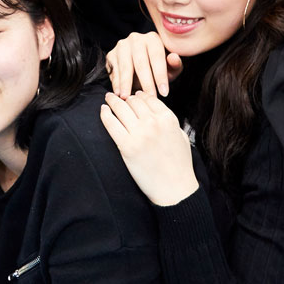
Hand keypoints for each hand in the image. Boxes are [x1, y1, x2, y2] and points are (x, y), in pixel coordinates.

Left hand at [100, 92, 197, 206]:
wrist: (174, 188)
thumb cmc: (179, 165)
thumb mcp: (180, 136)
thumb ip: (169, 121)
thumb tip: (156, 111)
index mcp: (168, 119)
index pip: (149, 99)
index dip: (139, 95)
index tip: (134, 95)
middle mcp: (153, 123)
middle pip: (133, 101)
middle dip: (125, 97)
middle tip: (118, 96)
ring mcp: (139, 134)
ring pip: (121, 108)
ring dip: (113, 101)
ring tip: (108, 98)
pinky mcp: (126, 146)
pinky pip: (111, 124)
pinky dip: (105, 114)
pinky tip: (103, 110)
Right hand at [106, 30, 180, 98]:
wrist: (140, 66)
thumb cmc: (158, 68)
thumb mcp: (170, 68)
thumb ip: (175, 65)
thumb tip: (173, 58)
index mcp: (153, 38)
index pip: (157, 57)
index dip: (161, 75)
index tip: (164, 92)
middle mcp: (136, 38)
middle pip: (141, 62)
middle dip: (145, 82)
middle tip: (149, 97)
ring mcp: (122, 45)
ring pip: (125, 66)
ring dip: (126, 84)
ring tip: (129, 97)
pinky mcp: (111, 54)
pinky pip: (114, 71)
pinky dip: (116, 83)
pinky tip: (119, 94)